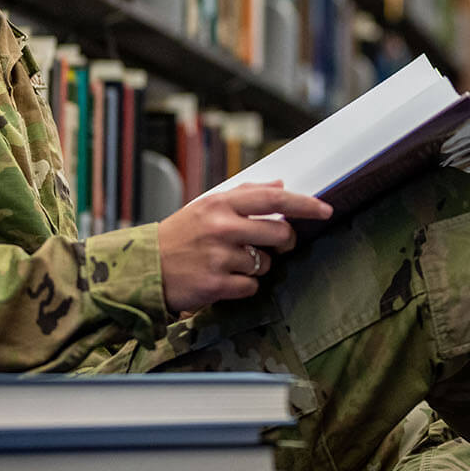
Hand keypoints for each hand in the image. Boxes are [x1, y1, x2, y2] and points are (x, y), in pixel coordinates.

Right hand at [157, 181, 332, 313]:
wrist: (144, 267)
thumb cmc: (180, 236)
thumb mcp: (207, 207)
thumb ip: (245, 195)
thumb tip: (280, 184)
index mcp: (220, 204)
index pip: (273, 199)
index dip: (304, 204)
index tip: (325, 209)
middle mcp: (221, 227)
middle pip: (279, 234)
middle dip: (286, 241)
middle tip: (278, 244)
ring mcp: (218, 256)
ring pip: (266, 263)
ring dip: (258, 265)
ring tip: (232, 262)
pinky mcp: (215, 284)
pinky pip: (251, 286)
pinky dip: (243, 285)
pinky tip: (224, 279)